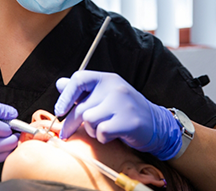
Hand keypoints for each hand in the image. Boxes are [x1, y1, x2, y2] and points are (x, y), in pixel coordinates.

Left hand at [55, 70, 181, 159]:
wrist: (156, 124)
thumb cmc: (124, 109)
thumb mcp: (104, 95)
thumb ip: (82, 90)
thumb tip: (60, 84)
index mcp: (106, 78)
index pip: (79, 79)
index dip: (65, 96)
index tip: (59, 110)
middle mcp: (114, 87)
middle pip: (81, 106)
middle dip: (70, 124)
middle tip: (65, 133)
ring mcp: (122, 103)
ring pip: (89, 120)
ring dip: (92, 130)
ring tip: (102, 129)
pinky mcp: (128, 121)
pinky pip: (102, 132)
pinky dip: (102, 138)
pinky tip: (111, 135)